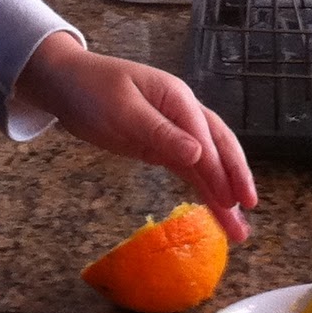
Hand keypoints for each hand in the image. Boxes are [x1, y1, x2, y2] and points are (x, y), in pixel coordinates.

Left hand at [12, 34, 257, 241]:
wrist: (64, 83)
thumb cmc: (91, 89)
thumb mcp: (122, 110)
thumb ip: (159, 132)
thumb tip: (198, 154)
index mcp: (177, 97)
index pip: (206, 137)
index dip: (221, 169)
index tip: (234, 199)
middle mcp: (182, 113)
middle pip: (218, 147)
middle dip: (234, 180)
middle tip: (248, 213)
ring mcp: (173, 130)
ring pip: (205, 164)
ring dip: (222, 193)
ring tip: (239, 229)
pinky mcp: (160, 146)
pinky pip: (188, 169)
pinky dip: (203, 189)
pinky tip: (217, 209)